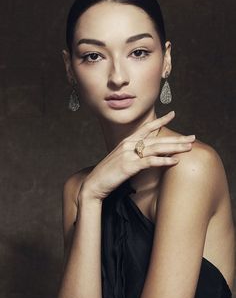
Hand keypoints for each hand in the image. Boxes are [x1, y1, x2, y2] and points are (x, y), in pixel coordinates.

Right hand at [80, 111, 194, 202]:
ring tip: (189, 148)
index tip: (173, 114)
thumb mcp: (120, 159)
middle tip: (192, 137)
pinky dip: (164, 161)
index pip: (147, 128)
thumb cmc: (108, 173)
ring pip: (156, 148)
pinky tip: (175, 161)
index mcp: (127, 141)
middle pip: (157, 138)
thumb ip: (133, 154)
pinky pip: (150, 161)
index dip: (161, 120)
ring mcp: (129, 154)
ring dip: (175, 148)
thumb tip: (146, 154)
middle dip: (176, 138)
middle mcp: (128, 144)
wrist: (94, 183)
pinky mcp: (129, 166)